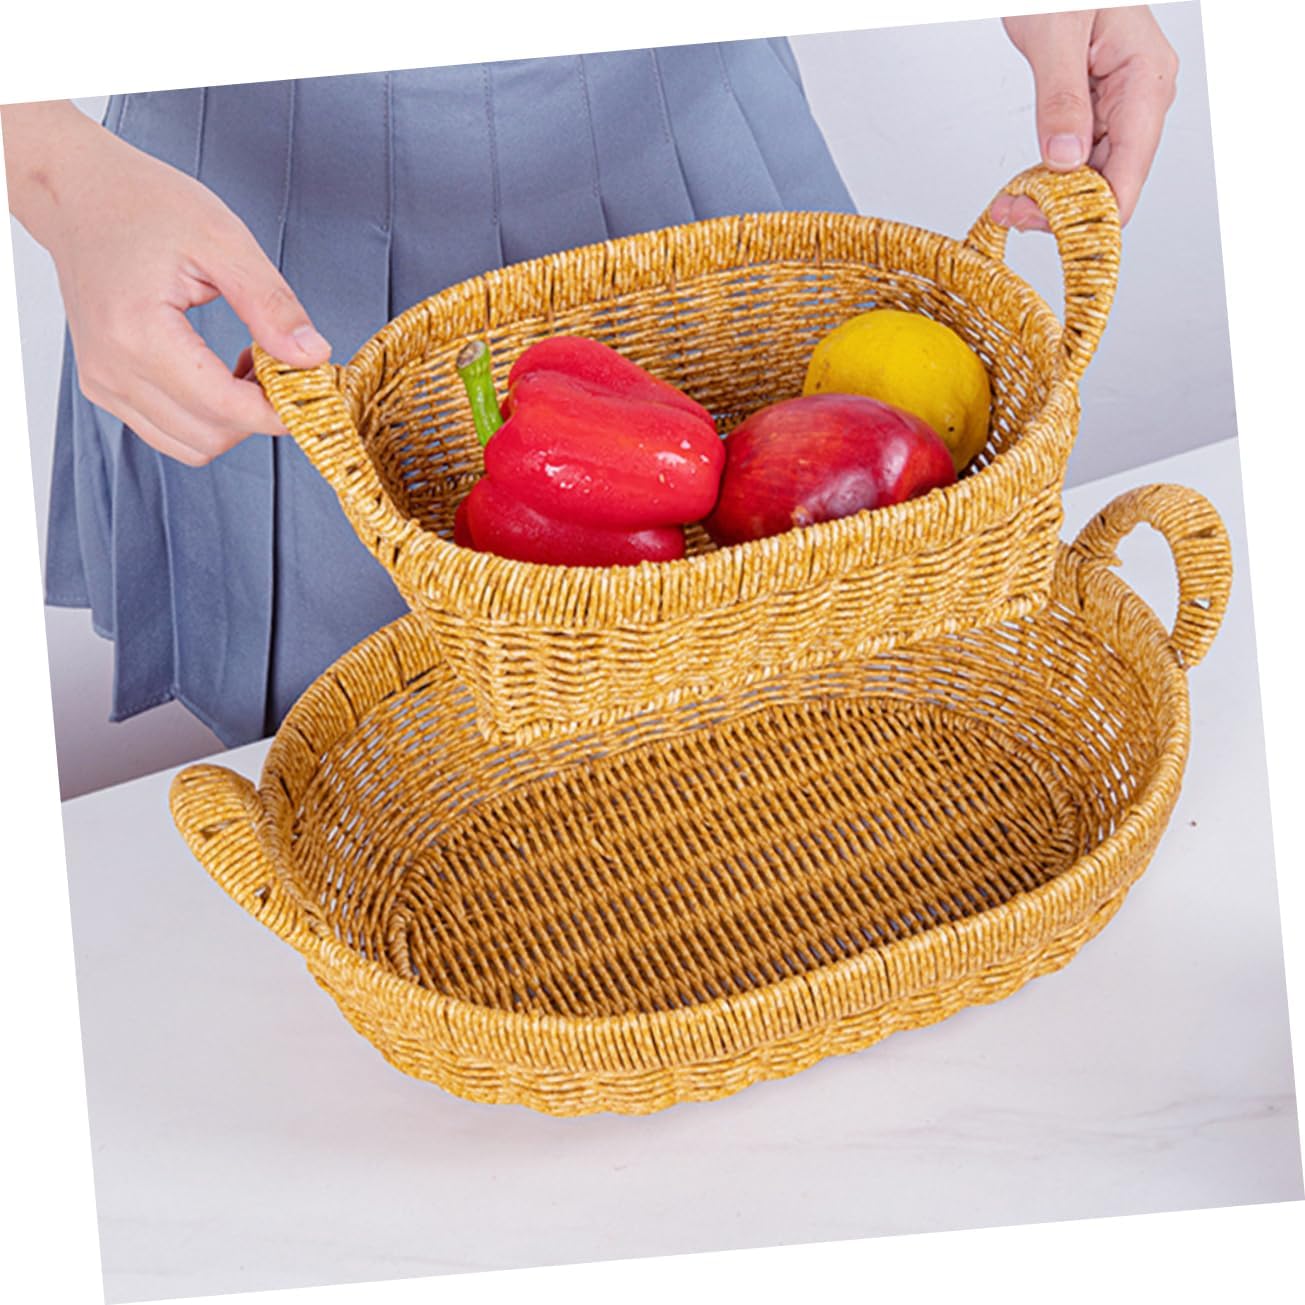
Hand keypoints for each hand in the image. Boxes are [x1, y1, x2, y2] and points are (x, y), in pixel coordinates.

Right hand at [2, 101, 330, 465]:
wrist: (78, 194)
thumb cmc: (143, 205)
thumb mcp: (223, 240)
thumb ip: (270, 305)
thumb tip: (312, 357)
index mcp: (138, 332)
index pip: (225, 409)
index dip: (280, 412)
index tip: (314, 391)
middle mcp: (113, 369)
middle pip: (211, 438)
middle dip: (258, 416)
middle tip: (285, 371)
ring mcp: (103, 383)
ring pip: (191, 446)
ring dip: (232, 422)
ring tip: (251, 370)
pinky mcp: (103, 387)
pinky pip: (168, 432)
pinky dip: (205, 418)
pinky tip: (219, 375)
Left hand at [992, 7, 1178, 229]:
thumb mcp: (1054, 34)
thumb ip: (1061, 99)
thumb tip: (1065, 160)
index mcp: (1147, 79)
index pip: (1128, 174)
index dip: (1087, 214)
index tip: (1037, 222)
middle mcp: (1141, 96)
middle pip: (1110, 182)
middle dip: (1060, 209)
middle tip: (1007, 212)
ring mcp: (1121, 102)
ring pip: (1092, 175)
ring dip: (1051, 197)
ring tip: (1007, 203)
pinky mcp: (1098, 105)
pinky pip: (1079, 155)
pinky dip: (1050, 176)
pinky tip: (1022, 185)